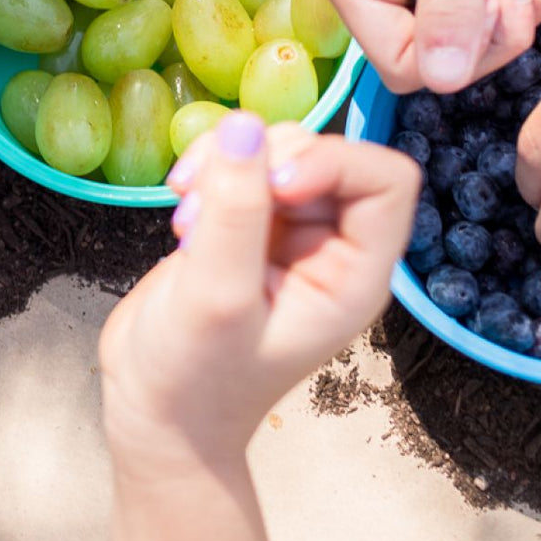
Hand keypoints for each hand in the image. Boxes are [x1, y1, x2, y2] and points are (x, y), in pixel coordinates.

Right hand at [98, 113, 418, 473]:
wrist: (154, 416)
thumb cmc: (194, 378)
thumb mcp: (215, 296)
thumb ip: (235, 209)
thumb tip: (244, 124)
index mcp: (354, 275)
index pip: (385, 180)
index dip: (334, 162)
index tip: (273, 186)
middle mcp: (331, 247)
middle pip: (325, 155)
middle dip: (264, 162)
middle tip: (205, 202)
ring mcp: (287, 234)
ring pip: (278, 152)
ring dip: (228, 164)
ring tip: (186, 214)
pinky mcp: (245, 224)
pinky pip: (241, 165)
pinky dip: (209, 170)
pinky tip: (180, 207)